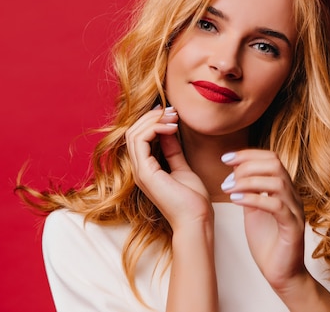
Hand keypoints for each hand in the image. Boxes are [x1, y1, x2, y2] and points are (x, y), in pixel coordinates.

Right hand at [125, 106, 211, 227]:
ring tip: (173, 117)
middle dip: (152, 117)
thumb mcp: (182, 167)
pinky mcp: (145, 173)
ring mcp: (140, 171)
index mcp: (146, 168)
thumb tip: (168, 130)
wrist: (196, 219)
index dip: (152, 120)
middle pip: (132, 132)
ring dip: (153, 121)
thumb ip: (172, 150)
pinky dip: (154, 129)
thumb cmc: (192, 199)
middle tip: (172, 111)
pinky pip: (139, 141)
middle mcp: (139, 169)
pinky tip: (171, 128)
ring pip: (133, 134)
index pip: (138, 136)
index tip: (172, 113)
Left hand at [220, 150, 306, 290]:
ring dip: (248, 182)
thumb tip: (235, 169)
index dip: (248, 154)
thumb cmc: (267, 243)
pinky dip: (254, 199)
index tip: (225, 158)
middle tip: (226, 180)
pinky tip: (236, 201)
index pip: (271, 158)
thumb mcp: (253, 210)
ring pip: (277, 182)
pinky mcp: (293, 228)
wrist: (282, 274)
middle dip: (247, 165)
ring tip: (228, 190)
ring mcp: (295, 210)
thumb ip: (248, 190)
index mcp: (283, 189)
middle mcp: (292, 196)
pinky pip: (276, 206)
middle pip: (275, 164)